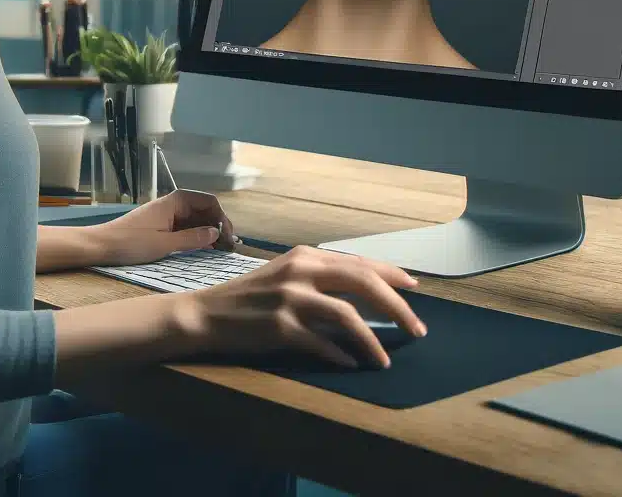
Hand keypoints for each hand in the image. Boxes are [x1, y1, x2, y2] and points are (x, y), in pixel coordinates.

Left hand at [90, 190, 236, 265]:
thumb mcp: (164, 244)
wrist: (100, 246)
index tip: (228, 238)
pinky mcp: (161, 226)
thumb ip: (192, 239)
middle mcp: (172, 205)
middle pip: (204, 210)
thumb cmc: (130, 243)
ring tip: (219, 250)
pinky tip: (203, 249)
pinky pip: (185, 228)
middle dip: (218, 226)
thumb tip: (216, 233)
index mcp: (174, 202)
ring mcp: (167, 216)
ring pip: (196, 220)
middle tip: (228, 248)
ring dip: (209, 233)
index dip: (222, 218)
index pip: (208, 202)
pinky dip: (196, 237)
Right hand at [180, 246, 426, 369]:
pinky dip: (340, 355)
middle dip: (396, 306)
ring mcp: (290, 299)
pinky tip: (352, 365)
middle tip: (417, 329)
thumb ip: (320, 278)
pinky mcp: (280, 327)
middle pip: (363, 282)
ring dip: (372, 340)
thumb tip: (366, 293)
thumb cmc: (248, 298)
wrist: (205, 315)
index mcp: (305, 256)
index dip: (392, 275)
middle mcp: (301, 271)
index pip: (360, 263)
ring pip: (347, 315)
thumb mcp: (286, 275)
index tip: (415, 289)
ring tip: (385, 360)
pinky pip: (321, 343)